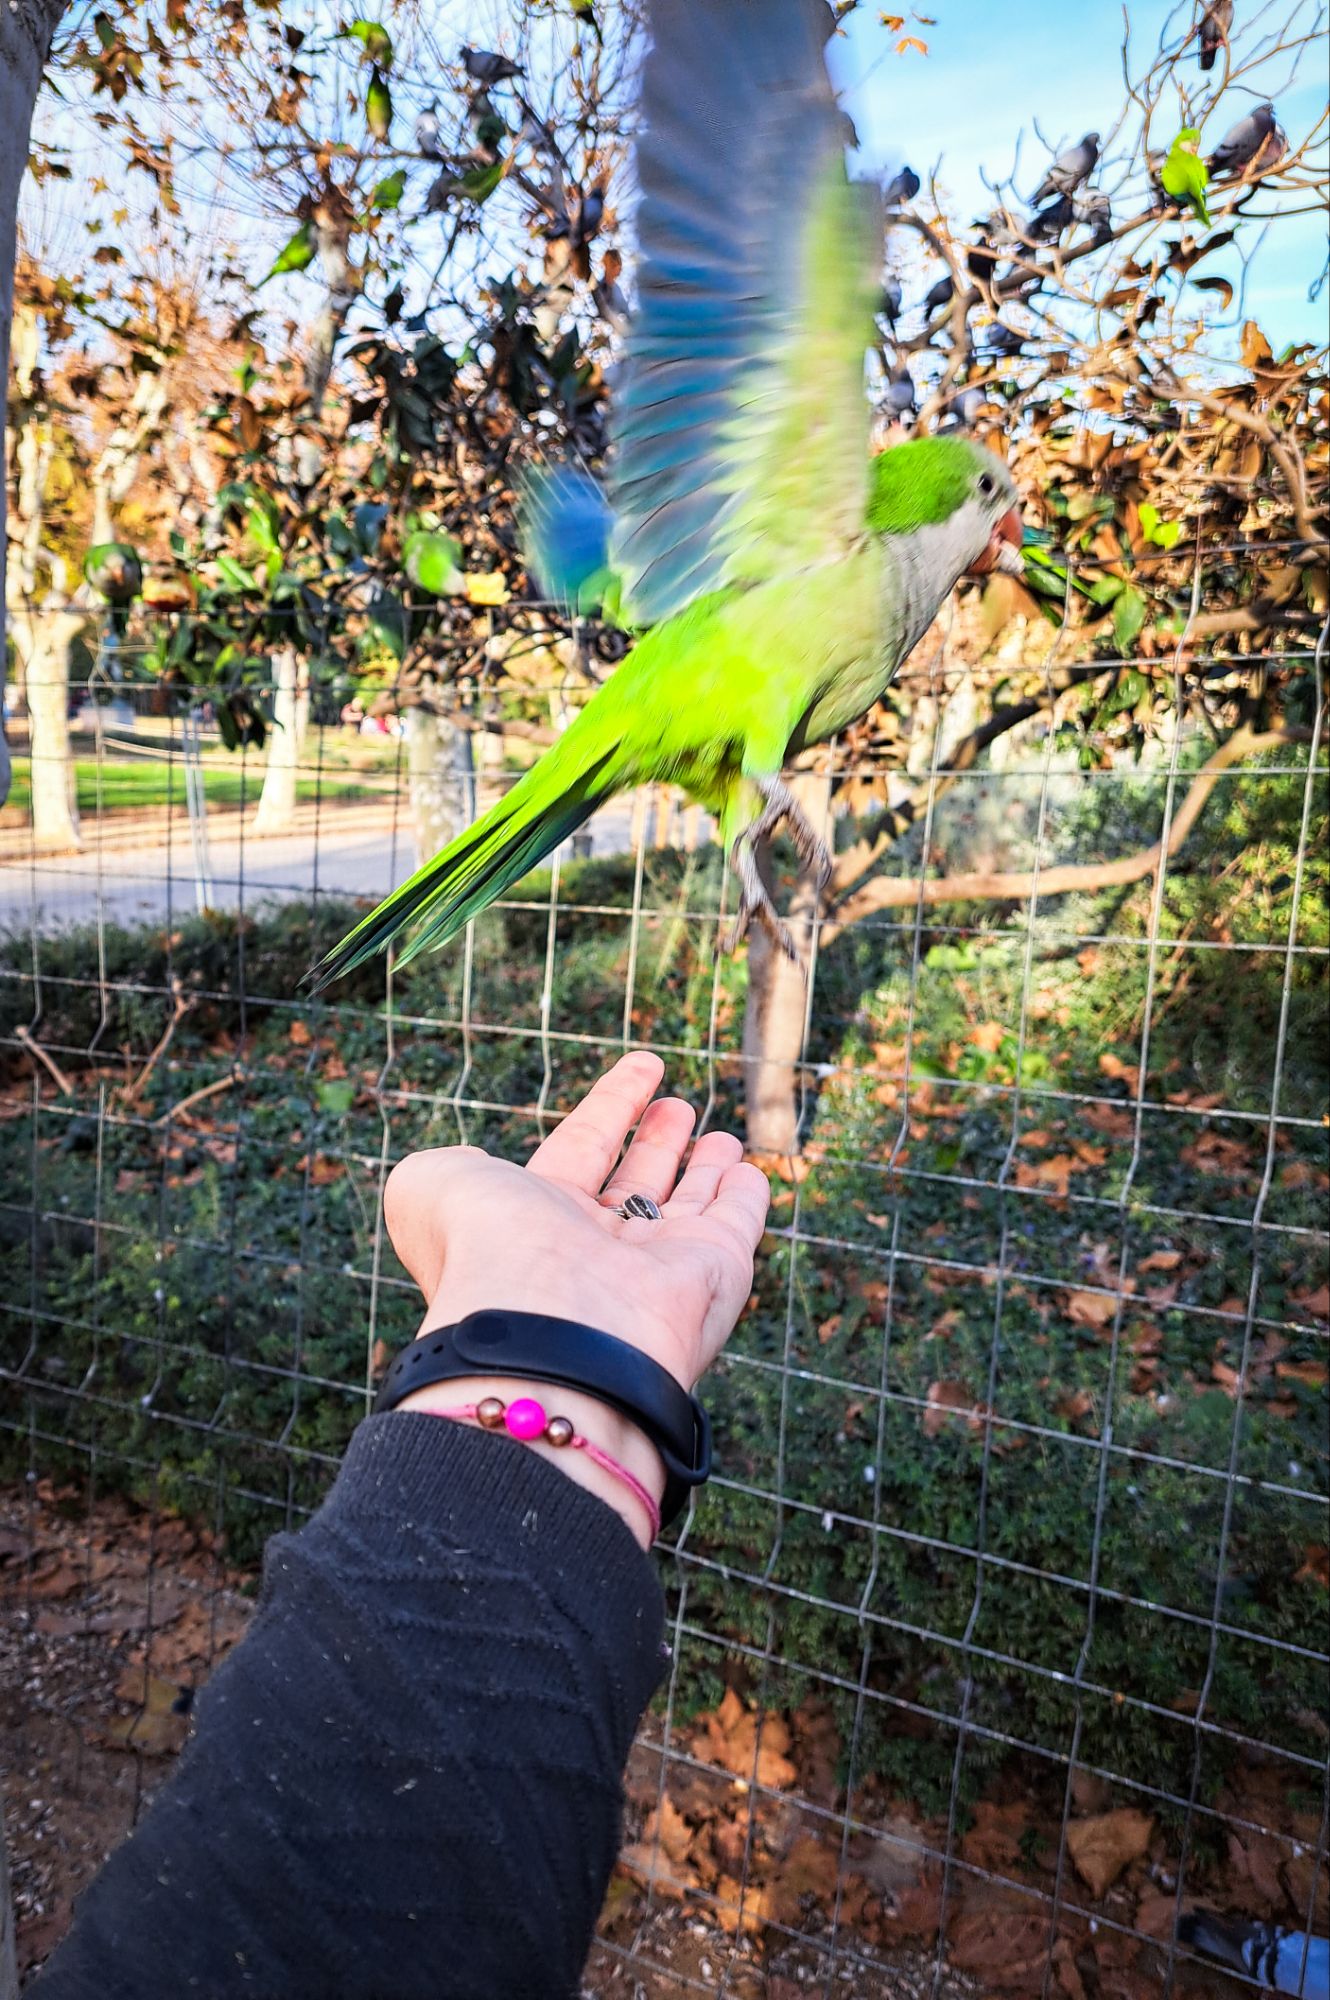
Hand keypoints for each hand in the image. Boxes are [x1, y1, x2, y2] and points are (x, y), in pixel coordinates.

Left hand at [383, 1050, 769, 1391]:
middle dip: (657, 1143)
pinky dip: (746, 1197)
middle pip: (634, 1186)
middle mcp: (598, 1251)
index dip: (612, 1105)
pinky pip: (736, 1225)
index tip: (645, 1065)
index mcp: (535, 1225)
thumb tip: (464, 1163)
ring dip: (706, 1168)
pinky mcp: (715, 1274)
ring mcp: (658, 1267)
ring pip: (688, 1208)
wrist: (547, 1338)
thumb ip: (441, 1167)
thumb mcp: (433, 1189)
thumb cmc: (488, 1254)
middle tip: (678, 1105)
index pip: (580, 1150)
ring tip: (720, 1134)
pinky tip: (749, 1172)